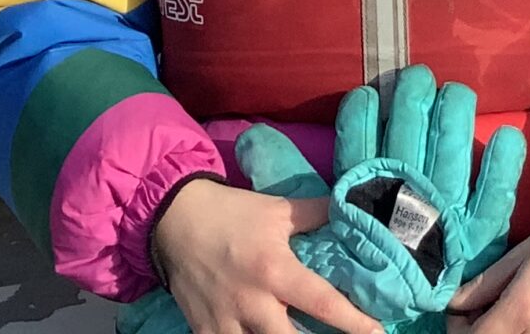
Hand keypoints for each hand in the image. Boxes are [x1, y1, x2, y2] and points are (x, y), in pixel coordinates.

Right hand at [151, 176, 382, 333]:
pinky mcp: (204, 331)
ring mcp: (226, 321)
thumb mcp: (278, 210)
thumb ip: (316, 214)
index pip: (323, 303)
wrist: (174, 218)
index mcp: (275, 270)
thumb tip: (350, 209)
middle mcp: (252, 302)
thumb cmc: (232, 213)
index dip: (355, 323)